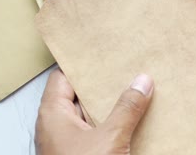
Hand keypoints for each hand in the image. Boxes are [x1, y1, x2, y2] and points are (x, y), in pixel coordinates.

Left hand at [35, 69, 153, 154]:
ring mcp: (70, 142)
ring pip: (91, 114)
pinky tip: (133, 118)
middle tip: (126, 67)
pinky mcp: (82, 154)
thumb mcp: (109, 139)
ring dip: (112, 104)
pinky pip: (98, 131)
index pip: (63, 76)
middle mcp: (58, 126)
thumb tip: (142, 82)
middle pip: (79, 94)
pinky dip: (113, 123)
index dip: (82, 62)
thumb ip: (126, 108)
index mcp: (53, 114)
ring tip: (135, 88)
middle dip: (103, 83)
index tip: (103, 50)